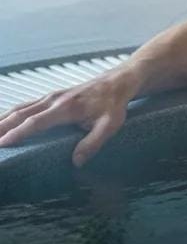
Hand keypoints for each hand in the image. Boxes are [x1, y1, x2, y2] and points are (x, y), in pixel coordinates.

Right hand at [0, 68, 137, 166]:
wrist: (118, 81)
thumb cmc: (114, 103)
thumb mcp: (111, 124)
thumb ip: (94, 142)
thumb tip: (76, 162)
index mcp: (66, 108)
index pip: (35, 122)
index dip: (17, 134)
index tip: (2, 144)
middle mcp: (54, 100)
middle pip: (20, 114)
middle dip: (1, 128)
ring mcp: (51, 96)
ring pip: (20, 108)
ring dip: (3, 120)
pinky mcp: (51, 96)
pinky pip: (26, 105)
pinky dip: (11, 114)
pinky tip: (3, 122)